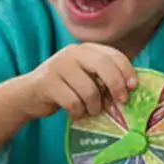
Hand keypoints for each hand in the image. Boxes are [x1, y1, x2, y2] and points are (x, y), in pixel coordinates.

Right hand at [20, 44, 136, 120]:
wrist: (29, 95)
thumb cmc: (64, 88)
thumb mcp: (85, 77)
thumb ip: (103, 78)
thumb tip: (130, 90)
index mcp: (85, 49)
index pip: (112, 54)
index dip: (126, 70)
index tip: (134, 86)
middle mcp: (72, 53)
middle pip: (103, 66)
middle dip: (116, 85)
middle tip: (121, 102)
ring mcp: (58, 66)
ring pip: (89, 90)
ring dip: (94, 107)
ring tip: (91, 111)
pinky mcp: (47, 83)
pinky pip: (73, 102)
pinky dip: (78, 113)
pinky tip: (75, 114)